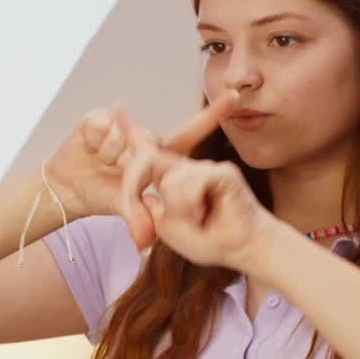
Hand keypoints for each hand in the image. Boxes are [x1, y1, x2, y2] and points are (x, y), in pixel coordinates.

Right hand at [46, 89, 245, 236]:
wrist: (67, 189)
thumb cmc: (103, 195)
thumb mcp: (126, 208)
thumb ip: (140, 218)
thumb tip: (146, 241)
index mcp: (159, 155)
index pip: (191, 133)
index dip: (214, 114)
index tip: (236, 97)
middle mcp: (144, 136)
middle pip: (147, 143)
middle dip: (130, 169)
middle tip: (115, 174)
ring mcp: (122, 125)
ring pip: (124, 137)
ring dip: (110, 157)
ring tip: (102, 164)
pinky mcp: (98, 118)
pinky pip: (103, 128)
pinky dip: (94, 145)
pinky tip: (90, 150)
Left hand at [116, 96, 277, 273]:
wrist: (242, 250)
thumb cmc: (207, 241)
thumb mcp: (167, 227)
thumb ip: (152, 209)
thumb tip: (150, 190)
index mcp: (172, 178)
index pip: (148, 152)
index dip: (132, 129)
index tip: (117, 108)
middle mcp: (187, 167)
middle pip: (148, 159)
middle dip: (135, 187)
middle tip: (154, 226)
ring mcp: (205, 167)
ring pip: (169, 182)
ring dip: (179, 211)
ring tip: (199, 221)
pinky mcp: (221, 171)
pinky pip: (189, 184)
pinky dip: (191, 207)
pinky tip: (206, 215)